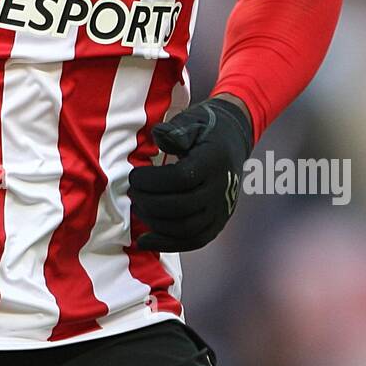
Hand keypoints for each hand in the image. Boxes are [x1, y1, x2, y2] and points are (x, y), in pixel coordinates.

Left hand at [128, 98, 252, 251]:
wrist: (233, 141)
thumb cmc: (207, 130)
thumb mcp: (192, 121)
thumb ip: (175, 131)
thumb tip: (158, 136)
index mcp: (213, 162)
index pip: (181, 179)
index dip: (152, 181)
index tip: (134, 176)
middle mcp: (220, 189)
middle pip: (181, 208)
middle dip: (149, 203)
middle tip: (132, 193)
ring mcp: (221, 210)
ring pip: (185, 228)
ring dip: (155, 223)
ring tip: (138, 209)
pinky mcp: (218, 224)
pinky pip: (193, 241)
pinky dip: (167, 244)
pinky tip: (145, 241)